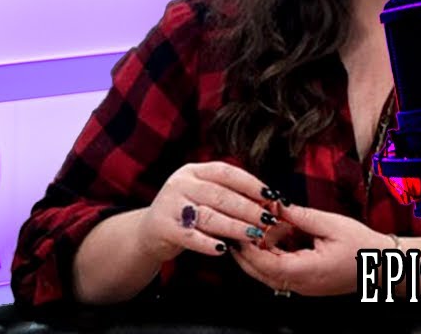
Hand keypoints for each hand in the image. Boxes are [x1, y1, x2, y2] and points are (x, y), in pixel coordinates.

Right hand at [135, 161, 281, 263]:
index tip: (271, 195)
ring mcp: (170, 204)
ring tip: (254, 235)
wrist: (149, 231)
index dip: (250, 183)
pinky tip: (223, 250)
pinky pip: (190, 236)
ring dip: (235, 227)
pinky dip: (208, 244)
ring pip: (208, 216)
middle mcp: (180, 184)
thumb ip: (228, 194)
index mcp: (192, 171)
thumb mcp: (202, 195)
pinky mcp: (164, 227)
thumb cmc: (186, 213)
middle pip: (220, 195)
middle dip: (248, 209)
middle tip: (268, 220)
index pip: (225, 172)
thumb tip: (268, 200)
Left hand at [231, 203, 394, 296]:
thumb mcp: (330, 224)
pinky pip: (279, 271)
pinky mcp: (304, 283)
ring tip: (262, 226)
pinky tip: (277, 236)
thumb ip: (299, 215)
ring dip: (260, 250)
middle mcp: (300, 284)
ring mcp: (302, 286)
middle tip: (241, 224)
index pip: (264, 263)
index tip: (241, 226)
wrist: (383, 265)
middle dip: (247, 248)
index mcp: (307, 271)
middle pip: (260, 271)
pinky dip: (272, 254)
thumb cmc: (362, 246)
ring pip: (267, 272)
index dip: (248, 245)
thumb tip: (275, 203)